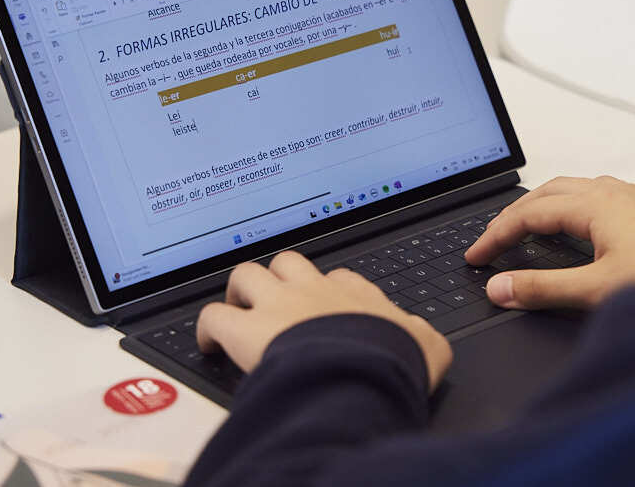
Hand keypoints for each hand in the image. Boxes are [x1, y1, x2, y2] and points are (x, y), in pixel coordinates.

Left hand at [196, 251, 452, 389]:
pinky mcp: (246, 328)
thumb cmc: (394, 361)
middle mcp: (314, 290)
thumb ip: (419, 334)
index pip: (337, 279)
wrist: (364, 373)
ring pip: (246, 274)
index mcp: (355, 294)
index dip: (325, 291)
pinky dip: (208, 328)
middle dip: (276, 278)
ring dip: (239, 291)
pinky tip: (210, 344)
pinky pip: (213, 316)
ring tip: (237, 312)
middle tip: (272, 302)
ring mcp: (278, 304)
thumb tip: (421, 337)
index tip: (322, 308)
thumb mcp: (426, 345)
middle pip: (288, 262)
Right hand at [464, 176, 634, 310]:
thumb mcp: (596, 289)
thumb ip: (543, 288)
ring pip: (590, 188)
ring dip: (560, 201)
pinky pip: (628, 197)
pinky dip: (606, 205)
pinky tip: (616, 219)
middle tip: (500, 235)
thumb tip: (501, 287)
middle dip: (521, 211)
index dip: (498, 234)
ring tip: (544, 220)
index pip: (529, 214)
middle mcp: (617, 194)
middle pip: (554, 191)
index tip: (478, 256)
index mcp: (594, 205)